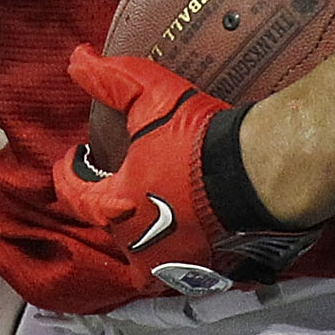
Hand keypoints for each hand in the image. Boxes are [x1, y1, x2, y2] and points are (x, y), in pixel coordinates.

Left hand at [50, 50, 320, 299]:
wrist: (263, 175)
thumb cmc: (199, 139)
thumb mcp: (150, 96)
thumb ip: (109, 80)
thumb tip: (76, 59)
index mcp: (113, 207)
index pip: (73, 193)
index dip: (71, 171)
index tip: (78, 157)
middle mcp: (137, 247)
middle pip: (112, 225)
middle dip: (114, 202)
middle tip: (128, 176)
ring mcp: (174, 268)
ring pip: (146, 256)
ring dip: (147, 233)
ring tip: (158, 205)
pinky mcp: (210, 275)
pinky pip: (187, 267)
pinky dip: (186, 249)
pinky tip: (195, 225)